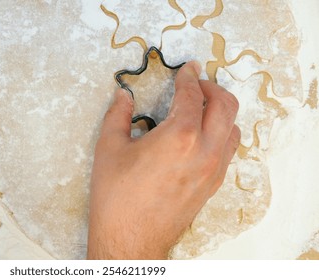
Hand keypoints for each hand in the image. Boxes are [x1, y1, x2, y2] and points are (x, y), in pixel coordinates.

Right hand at [87, 61, 239, 258]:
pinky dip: (220, 134)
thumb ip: (118, 116)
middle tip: (196, 83)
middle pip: (225, 105)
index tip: (188, 68)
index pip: (192, 95)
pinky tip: (201, 137)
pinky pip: (227, 151)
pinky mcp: (212, 186)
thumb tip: (122, 96)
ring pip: (233, 128)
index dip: (189, 76)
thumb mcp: (109, 149)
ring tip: (202, 108)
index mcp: (179, 136)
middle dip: (212, 87)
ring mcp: (213, 170)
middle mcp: (204, 150)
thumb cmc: (117, 197)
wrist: (130, 239)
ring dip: (221, 112)